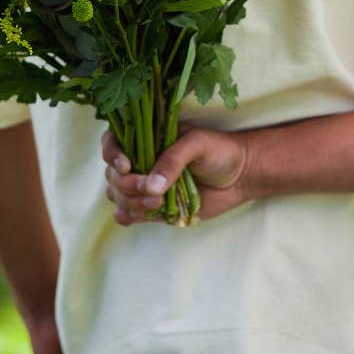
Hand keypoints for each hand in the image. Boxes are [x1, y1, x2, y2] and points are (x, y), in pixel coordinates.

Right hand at [102, 124, 251, 225]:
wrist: (241, 176)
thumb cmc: (220, 151)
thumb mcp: (197, 145)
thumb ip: (173, 161)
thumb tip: (151, 186)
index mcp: (147, 138)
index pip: (112, 141)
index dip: (112, 153)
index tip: (127, 165)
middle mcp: (140, 160)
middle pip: (112, 173)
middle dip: (126, 183)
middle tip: (150, 188)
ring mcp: (145, 184)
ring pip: (117, 195)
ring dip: (131, 201)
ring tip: (159, 202)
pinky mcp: (152, 206)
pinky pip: (127, 214)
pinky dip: (128, 216)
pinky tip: (142, 214)